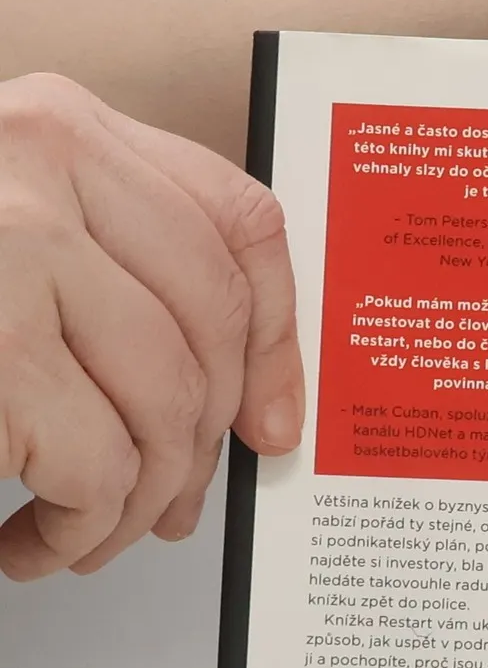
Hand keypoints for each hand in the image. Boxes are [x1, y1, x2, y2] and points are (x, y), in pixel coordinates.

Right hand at [0, 73, 301, 579]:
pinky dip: (79, 529)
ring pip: (166, 406)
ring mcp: (10, 244)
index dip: (279, 338)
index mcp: (60, 125)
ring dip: (137, 503)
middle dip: (200, 448)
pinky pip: (98, 466)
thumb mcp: (10, 232)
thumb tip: (240, 392)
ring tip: (86, 534)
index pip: (236, 224)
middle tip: (165, 510)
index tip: (275, 419)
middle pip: (212, 331)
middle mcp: (42, 162)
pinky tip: (32, 542)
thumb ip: (106, 264)